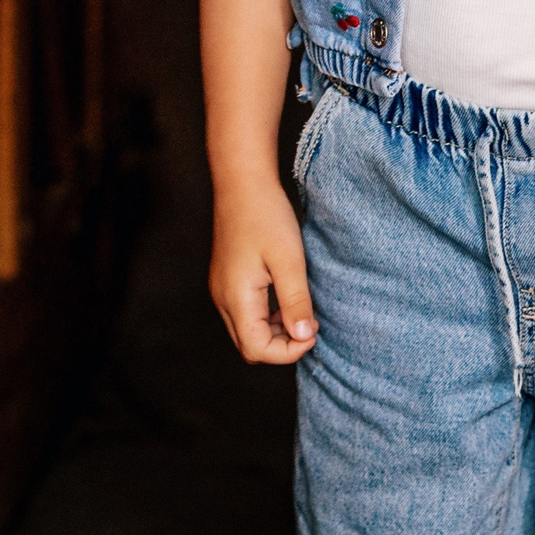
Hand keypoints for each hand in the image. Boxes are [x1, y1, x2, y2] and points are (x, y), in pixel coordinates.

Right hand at [208, 174, 317, 363]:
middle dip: (281, 345)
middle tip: (308, 324)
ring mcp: (222, 290)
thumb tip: (304, 336)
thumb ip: (296, 301)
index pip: (257, 350)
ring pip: (246, 332)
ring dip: (275, 332)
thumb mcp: (289, 260)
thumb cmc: (266, 216)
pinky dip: (267, 317)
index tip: (313, 331)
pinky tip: (286, 298)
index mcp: (236, 298)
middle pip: (249, 347)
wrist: (242, 183)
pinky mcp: (227, 280)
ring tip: (300, 310)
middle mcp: (223, 299)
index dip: (288, 351)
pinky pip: (245, 314)